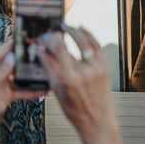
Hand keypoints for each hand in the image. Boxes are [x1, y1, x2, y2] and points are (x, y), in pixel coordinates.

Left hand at [0, 40, 46, 116]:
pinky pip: (22, 91)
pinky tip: (43, 90)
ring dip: (33, 75)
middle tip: (42, 54)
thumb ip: (1, 70)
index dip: (16, 43)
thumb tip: (12, 57)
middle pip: (16, 62)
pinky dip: (33, 91)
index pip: (4, 49)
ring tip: (46, 72)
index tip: (27, 38)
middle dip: (28, 59)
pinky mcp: (7, 94)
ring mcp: (3, 83)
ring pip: (21, 76)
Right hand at [37, 27, 117, 142]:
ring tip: (65, 25)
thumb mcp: (57, 90)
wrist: (96, 118)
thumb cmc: (74, 107)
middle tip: (50, 33)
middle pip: (64, 46)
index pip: (50, 55)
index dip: (44, 45)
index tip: (40, 40)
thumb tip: (41, 51)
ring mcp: (95, 68)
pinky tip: (81, 28)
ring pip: (83, 41)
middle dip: (54, 37)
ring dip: (73, 30)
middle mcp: (81, 72)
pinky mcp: (104, 66)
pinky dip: (88, 35)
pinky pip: (96, 45)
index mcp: (66, 80)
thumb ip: (50, 70)